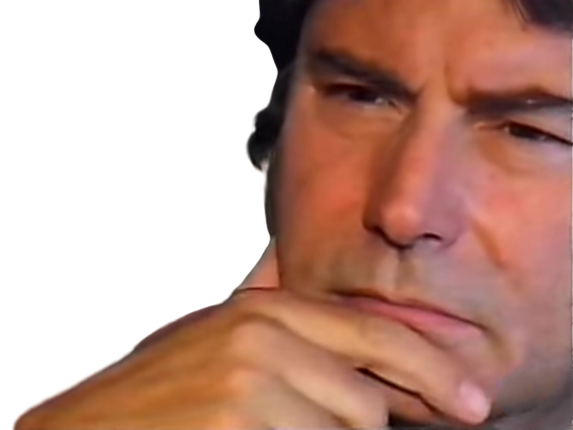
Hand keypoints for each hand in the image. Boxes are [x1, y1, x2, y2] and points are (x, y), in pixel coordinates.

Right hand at [15, 239, 489, 428]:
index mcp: (261, 310)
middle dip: (367, 425)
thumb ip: (255, 287)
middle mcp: (259, 340)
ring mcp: (248, 390)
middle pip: (366, 400)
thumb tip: (280, 247)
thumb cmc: (154, 388)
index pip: (373, 334)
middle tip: (342, 429)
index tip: (469, 403)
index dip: (431, 369)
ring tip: (278, 429)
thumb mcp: (209, 328)